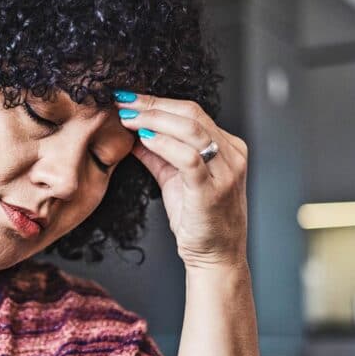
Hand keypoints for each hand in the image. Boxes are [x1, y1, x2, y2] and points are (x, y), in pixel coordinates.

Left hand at [114, 91, 248, 270]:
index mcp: (227, 146)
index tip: (128, 98)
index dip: (157, 101)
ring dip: (154, 120)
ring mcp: (225, 171)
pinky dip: (164, 145)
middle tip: (123, 101)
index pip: (191, 111)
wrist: (215, 257)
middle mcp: (231, 154)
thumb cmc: (197, 219)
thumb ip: (157, 154)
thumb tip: (133, 132)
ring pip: (191, 129)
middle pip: (191, 113)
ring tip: (128, 118)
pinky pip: (188, 159)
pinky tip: (144, 139)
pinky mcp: (212, 190)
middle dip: (152, 104)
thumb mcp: (174, 178)